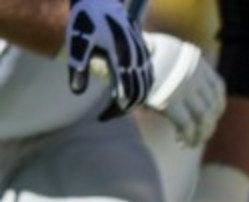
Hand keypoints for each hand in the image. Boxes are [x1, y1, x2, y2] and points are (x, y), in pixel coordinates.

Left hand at [66, 0, 151, 119]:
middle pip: (138, 95)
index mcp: (122, 58)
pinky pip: (146, 79)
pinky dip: (137, 91)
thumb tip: (77, 92)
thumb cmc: (86, 22)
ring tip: (114, 109)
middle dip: (122, 109)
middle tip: (105, 117)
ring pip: (144, 88)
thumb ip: (78, 67)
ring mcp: (142, 57)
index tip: (101, 118)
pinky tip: (123, 95)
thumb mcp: (77, 43)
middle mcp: (136, 59)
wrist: (102, 3)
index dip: (115, 110)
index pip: (126, 94)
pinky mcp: (143, 56)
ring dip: (132, 102)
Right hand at [143, 33, 225, 146]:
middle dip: (208, 125)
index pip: (219, 88)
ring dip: (200, 135)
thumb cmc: (140, 56)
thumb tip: (182, 104)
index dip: (218, 106)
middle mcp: (195, 75)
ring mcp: (184, 88)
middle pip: (212, 107)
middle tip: (199, 136)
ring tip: (191, 143)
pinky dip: (187, 137)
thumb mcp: (167, 58)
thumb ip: (179, 75)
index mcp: (196, 62)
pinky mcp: (170, 101)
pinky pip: (187, 125)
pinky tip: (182, 142)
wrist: (122, 50)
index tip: (212, 118)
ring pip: (203, 119)